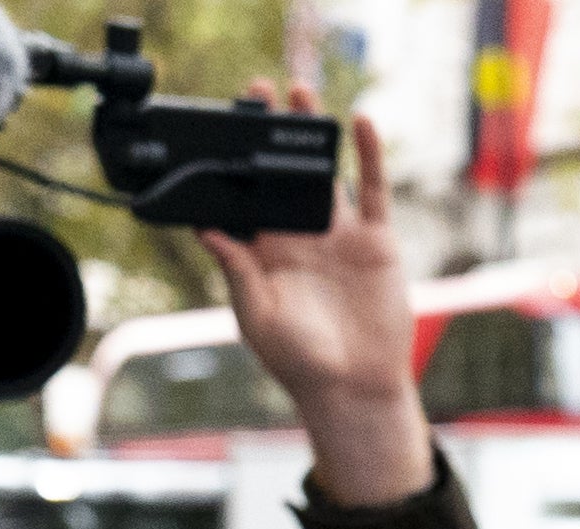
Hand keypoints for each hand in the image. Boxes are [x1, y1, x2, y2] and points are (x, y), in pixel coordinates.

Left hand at [203, 93, 435, 508]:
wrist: (355, 388)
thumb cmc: (300, 363)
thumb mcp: (257, 316)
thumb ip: (237, 270)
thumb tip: (205, 228)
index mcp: (265, 250)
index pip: (245, 193)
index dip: (234, 157)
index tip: (221, 122)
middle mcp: (300, 234)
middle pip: (281, 171)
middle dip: (270, 131)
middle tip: (257, 90)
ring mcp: (338, 234)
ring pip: (324, 171)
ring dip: (311, 132)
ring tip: (299, 90)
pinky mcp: (374, 240)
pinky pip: (372, 189)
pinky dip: (368, 155)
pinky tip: (359, 123)